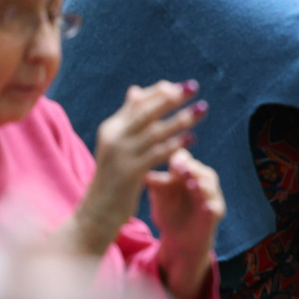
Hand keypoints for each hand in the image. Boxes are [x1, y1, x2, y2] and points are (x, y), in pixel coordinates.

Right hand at [75, 80, 205, 251]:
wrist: (96, 212)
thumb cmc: (112, 176)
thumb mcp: (116, 144)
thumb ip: (128, 119)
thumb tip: (136, 89)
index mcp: (111, 128)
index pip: (137, 103)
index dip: (158, 92)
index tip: (180, 86)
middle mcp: (114, 138)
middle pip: (146, 111)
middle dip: (171, 97)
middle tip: (194, 87)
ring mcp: (121, 155)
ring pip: (156, 131)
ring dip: (181, 118)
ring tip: (202, 108)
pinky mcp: (130, 172)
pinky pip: (157, 154)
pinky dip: (175, 144)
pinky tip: (192, 139)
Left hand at [147, 149, 224, 254]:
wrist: (178, 238)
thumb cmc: (168, 213)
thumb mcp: (159, 200)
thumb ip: (157, 187)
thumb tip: (147, 175)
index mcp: (185, 173)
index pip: (184, 158)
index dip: (178, 158)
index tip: (170, 161)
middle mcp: (200, 180)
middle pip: (200, 169)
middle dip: (191, 169)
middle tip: (181, 170)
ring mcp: (210, 195)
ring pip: (210, 185)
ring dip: (202, 184)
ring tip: (192, 185)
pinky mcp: (216, 212)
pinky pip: (216, 207)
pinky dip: (211, 206)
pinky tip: (205, 207)